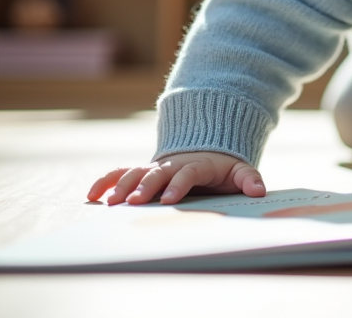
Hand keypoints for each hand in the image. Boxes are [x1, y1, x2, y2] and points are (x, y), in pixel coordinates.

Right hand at [87, 151, 265, 205]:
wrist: (206, 147)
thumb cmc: (223, 167)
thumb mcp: (240, 170)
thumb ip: (249, 179)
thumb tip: (259, 191)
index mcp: (197, 164)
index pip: (187, 173)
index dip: (179, 185)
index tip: (170, 200)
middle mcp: (173, 164)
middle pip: (157, 173)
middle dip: (145, 187)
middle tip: (133, 203)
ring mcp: (156, 166)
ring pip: (135, 172)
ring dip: (122, 186)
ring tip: (109, 203)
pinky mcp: (143, 171)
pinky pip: (121, 173)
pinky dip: (106, 181)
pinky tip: (92, 195)